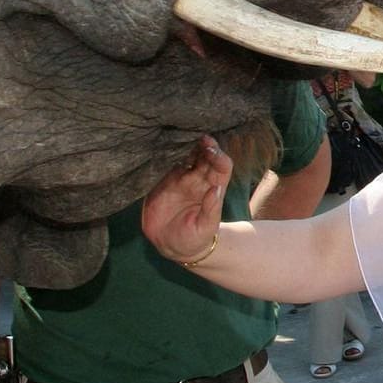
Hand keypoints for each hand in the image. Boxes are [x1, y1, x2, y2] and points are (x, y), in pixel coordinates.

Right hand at [140, 136, 230, 263]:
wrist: (172, 247)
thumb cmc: (195, 239)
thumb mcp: (205, 228)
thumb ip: (211, 210)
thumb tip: (215, 190)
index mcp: (212, 189)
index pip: (221, 167)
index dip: (218, 157)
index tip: (212, 152)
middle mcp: (197, 180)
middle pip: (204, 156)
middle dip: (204, 145)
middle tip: (199, 137)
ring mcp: (179, 179)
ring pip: (185, 157)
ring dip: (184, 146)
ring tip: (180, 136)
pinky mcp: (162, 183)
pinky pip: (164, 165)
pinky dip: (164, 155)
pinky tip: (161, 147)